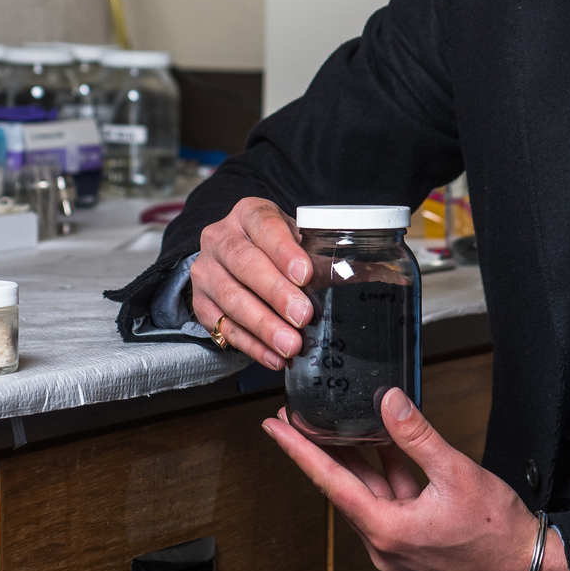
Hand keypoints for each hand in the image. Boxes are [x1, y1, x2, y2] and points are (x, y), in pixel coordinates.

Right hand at [189, 197, 312, 370]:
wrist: (237, 258)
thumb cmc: (276, 248)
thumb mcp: (297, 239)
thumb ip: (324, 254)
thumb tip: (368, 275)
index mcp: (249, 214)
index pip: (265, 226)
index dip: (284, 251)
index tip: (305, 275)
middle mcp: (220, 238)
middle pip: (245, 263)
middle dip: (276, 293)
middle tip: (302, 316)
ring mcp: (206, 271)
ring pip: (231, 298)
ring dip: (263, 325)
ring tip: (291, 345)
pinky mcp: (201, 303)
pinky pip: (224, 327)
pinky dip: (252, 346)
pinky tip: (274, 357)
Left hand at [263, 387, 569, 570]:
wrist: (525, 565)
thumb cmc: (496, 531)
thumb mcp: (455, 473)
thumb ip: (417, 436)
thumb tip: (388, 403)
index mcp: (387, 530)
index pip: (330, 483)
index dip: (299, 451)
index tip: (275, 428)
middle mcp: (384, 543)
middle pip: (343, 487)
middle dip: (319, 451)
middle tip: (294, 418)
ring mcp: (396, 544)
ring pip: (366, 492)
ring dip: (354, 458)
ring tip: (334, 424)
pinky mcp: (410, 540)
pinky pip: (387, 499)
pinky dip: (384, 471)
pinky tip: (384, 443)